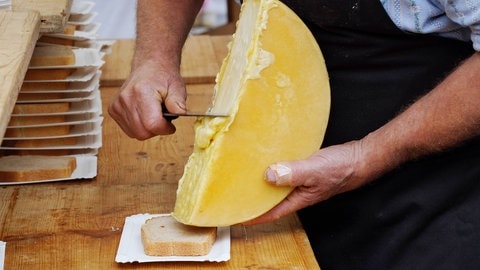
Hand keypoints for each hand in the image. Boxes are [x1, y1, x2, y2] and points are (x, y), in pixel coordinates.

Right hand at [108, 60, 186, 139]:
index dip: (165, 128)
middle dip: (156, 130)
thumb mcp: (177, 88)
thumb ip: (178, 102)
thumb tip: (181, 113)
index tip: (170, 124)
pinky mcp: (113, 109)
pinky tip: (144, 115)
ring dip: (148, 129)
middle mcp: (126, 98)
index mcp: (142, 91)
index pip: (152, 124)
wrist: (149, 67)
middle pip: (143, 132)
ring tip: (153, 114)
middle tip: (163, 118)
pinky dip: (139, 127)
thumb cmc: (163, 77)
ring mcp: (117, 105)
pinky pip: (129, 130)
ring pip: (135, 134)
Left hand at [243, 141, 368, 224]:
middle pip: (270, 200)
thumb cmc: (341, 168)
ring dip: (261, 184)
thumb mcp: (315, 170)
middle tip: (233, 196)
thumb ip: (293, 173)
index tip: (236, 216)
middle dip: (252, 200)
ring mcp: (300, 181)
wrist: (360, 157)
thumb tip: (269, 175)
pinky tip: (265, 160)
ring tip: (243, 178)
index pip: (270, 213)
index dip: (252, 216)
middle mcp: (297, 192)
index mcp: (298, 199)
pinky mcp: (302, 169)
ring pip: (276, 186)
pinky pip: (283, 171)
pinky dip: (273, 168)